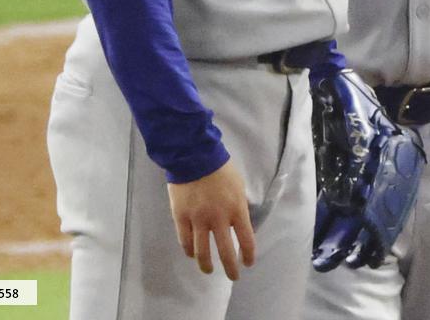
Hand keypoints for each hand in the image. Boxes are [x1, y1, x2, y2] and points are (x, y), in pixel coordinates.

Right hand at [167, 160, 255, 280]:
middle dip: (231, 268)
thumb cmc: (220, 167)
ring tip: (209, 270)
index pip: (246, 240)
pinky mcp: (181, 217)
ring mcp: (198, 220)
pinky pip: (185, 241)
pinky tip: (191, 254)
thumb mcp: (238, 185)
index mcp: (236, 209)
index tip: (248, 262)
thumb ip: (239, 205)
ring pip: (202, 252)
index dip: (248, 255)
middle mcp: (218, 219)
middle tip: (233, 276)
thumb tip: (239, 222)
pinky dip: (189, 250)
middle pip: (225, 252)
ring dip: (207, 265)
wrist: (194, 155)